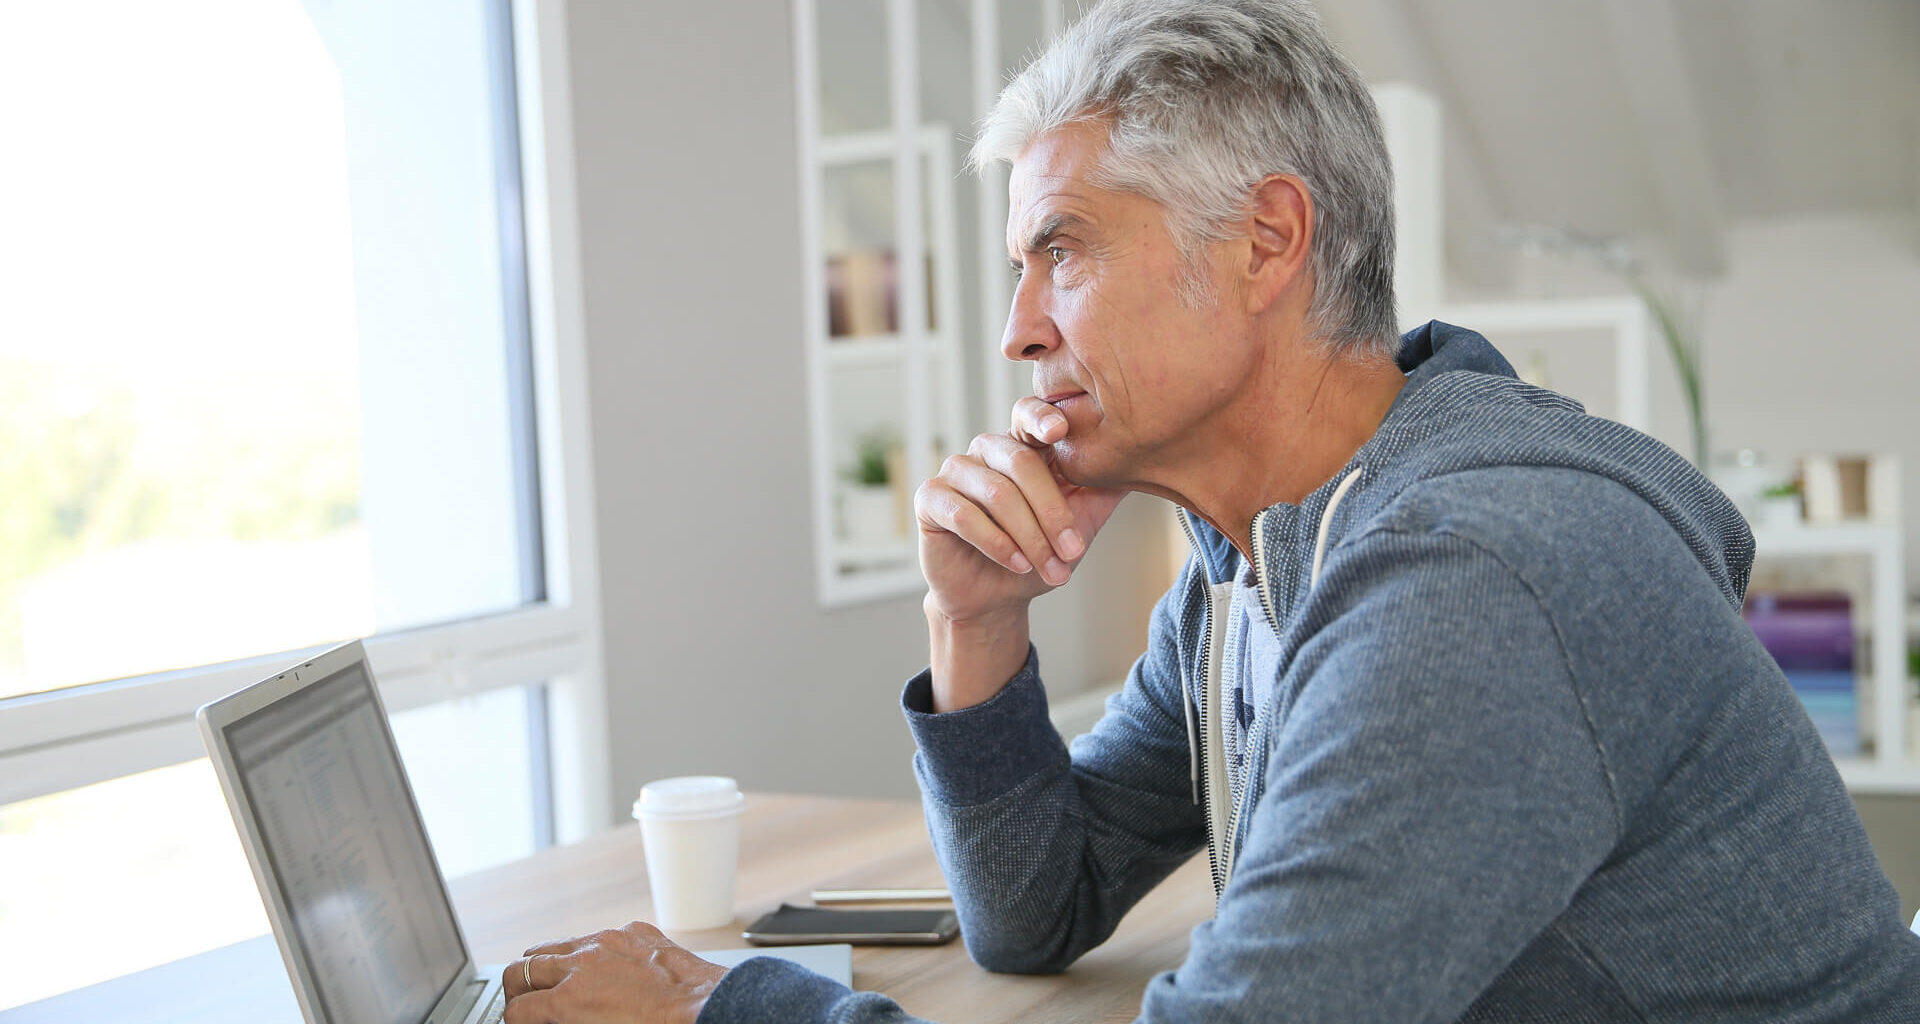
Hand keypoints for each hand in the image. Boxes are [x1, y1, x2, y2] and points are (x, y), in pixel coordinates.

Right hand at [502, 921, 725, 1023]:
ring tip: (553, 983)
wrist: (707, 1008)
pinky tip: (601, 969)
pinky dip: (588, 953)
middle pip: (520, 970)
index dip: (514, 1022)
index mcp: (571, 1001)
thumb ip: (569, 1023)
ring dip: (546, 966)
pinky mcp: (632, 931)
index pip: (516, 1010)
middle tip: (525, 1004)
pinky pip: (595, 937)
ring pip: (552, 945)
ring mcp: (606, 942)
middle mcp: (582, 965)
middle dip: (517, 991)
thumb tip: (555, 1019)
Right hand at [915, 396, 1126, 623]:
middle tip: (1074, 553)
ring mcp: (956, 471)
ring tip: (1050, 570)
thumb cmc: (1038, 554)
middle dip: (1052, 513)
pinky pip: (964, 514)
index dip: (1042, 417)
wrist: (996, 598)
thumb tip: (1144, 461)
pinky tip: (1016, 564)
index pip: (1029, 415)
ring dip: (1029, 537)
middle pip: (1021, 463)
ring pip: (996, 493)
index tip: (1060, 432)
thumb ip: (1103, 490)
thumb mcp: (1081, 523)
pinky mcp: (930, 499)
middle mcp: (987, 450)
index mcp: (1023, 446)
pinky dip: (996, 542)